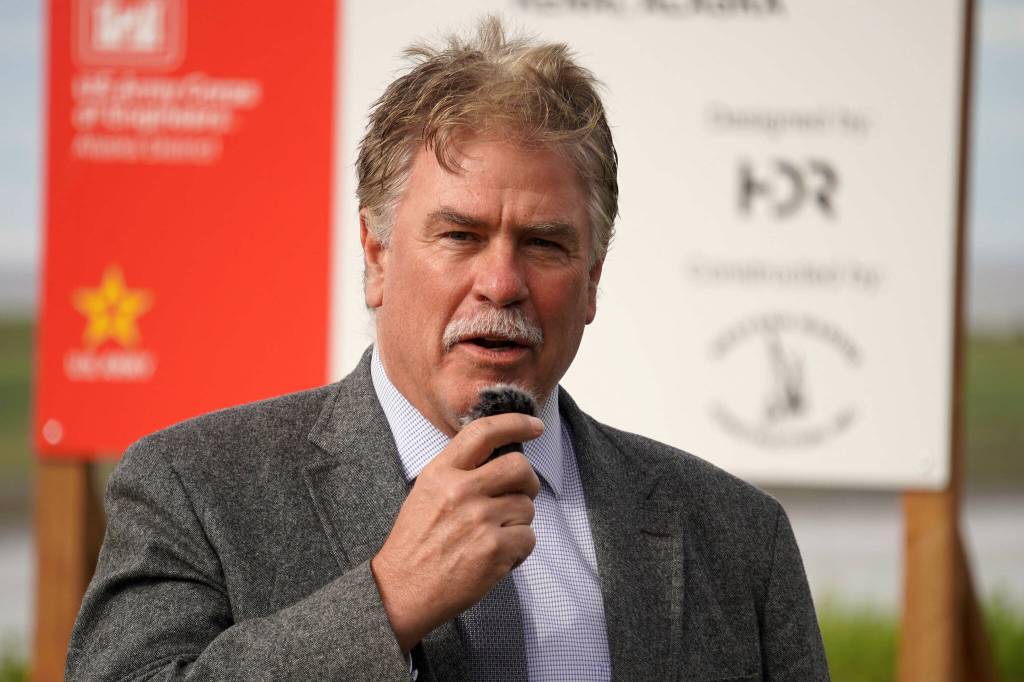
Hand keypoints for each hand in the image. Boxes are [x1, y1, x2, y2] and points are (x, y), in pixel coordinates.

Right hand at [370, 412, 542, 651]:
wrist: (399, 592)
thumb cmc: (415, 544)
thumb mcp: (426, 493)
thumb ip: (458, 472)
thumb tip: (500, 458)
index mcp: (441, 472)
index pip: (484, 432)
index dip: (516, 423)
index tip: (534, 426)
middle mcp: (460, 490)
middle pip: (519, 467)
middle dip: (528, 481)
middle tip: (520, 495)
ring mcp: (479, 520)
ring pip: (527, 507)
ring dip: (518, 523)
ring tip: (493, 538)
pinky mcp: (493, 550)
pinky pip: (528, 538)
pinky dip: (519, 550)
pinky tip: (496, 558)